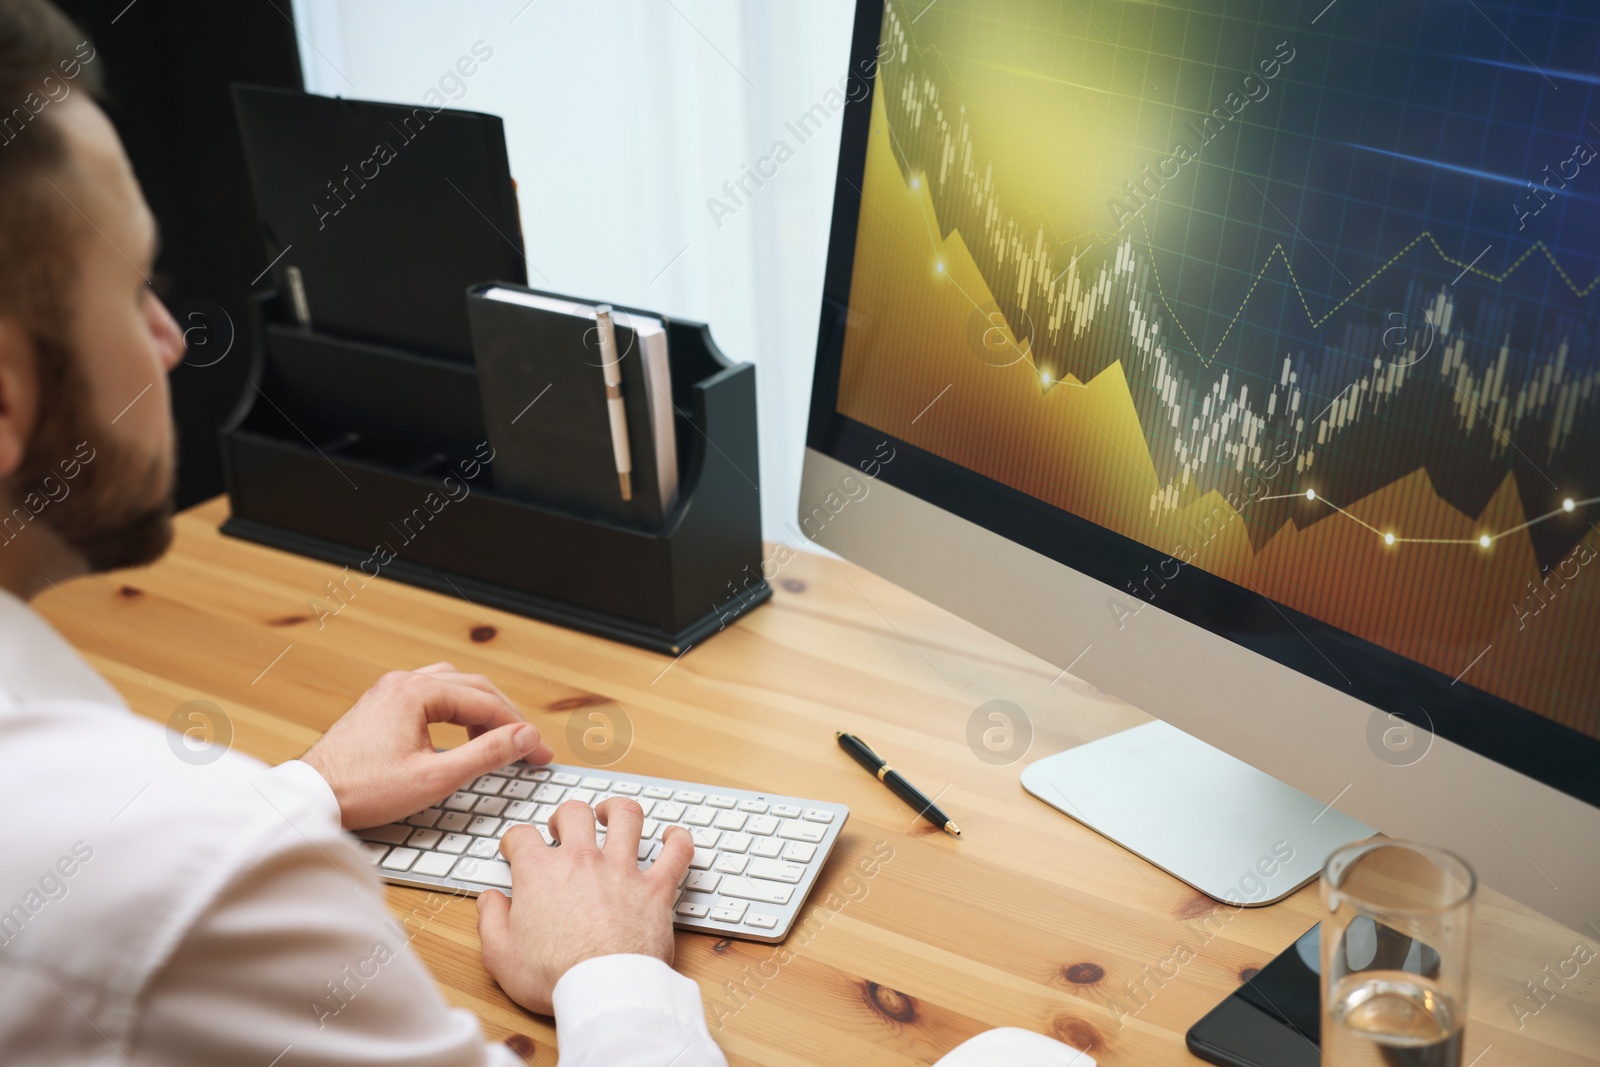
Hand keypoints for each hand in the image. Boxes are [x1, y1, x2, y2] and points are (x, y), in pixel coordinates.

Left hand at [301, 662, 553, 829]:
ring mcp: (389, 691)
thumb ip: (487, 753)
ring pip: (452, 686)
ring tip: (495, 739)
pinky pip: (431, 694)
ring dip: (480, 709)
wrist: (310, 797)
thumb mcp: (436, 777)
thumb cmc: (362, 790)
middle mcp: (403, 682)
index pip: (487, 703)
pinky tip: (459, 733)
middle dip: (505, 717)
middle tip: (527, 747)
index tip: (540, 753)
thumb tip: (525, 737)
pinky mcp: (380, 705)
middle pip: (473, 687)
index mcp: (417, 692)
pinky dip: (455, 710)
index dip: (520, 729)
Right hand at [476, 796, 693, 1014]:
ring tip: (612, 815)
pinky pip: (676, 851)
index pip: (521, 836)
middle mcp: (582, 860)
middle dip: (566, 815)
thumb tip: (490, 901)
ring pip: (626, 816)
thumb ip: (490, 921)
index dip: (515, 840)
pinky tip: (672, 836)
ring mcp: (622, 870)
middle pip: (575, 813)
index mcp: (540, 872)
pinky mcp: (656, 888)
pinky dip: (678, 839)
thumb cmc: (554, 976)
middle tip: (564, 829)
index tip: (516, 849)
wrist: (603, 991)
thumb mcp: (500, 955)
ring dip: (618, 810)